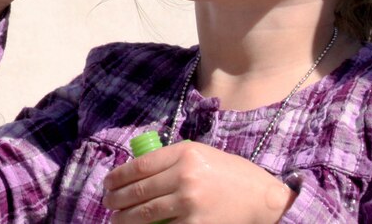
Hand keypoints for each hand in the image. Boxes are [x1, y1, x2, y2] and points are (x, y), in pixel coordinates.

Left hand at [102, 141, 294, 223]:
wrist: (264, 198)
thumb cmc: (233, 174)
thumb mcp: (202, 154)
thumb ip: (173, 159)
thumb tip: (140, 170)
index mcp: (184, 154)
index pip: (140, 166)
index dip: (118, 177)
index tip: (108, 183)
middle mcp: (185, 177)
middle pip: (138, 190)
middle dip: (117, 199)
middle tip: (108, 203)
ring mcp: (190, 202)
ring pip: (146, 213)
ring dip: (125, 218)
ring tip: (116, 220)